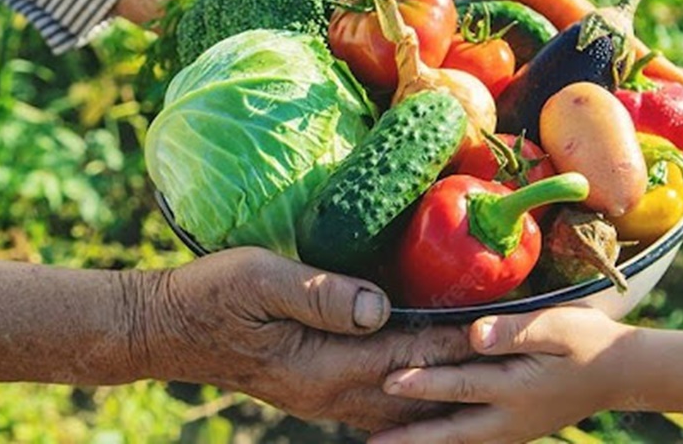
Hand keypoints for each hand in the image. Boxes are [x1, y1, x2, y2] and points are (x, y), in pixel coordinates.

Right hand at [136, 247, 474, 431]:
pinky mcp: (313, 388)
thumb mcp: (260, 281)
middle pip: (414, 385)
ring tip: (483, 372)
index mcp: (323, 365)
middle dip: (465, 369)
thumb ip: (319, 294)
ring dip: (441, 387)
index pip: (410, 353)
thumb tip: (378, 306)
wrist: (169, 329)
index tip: (504, 327)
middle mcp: (329, 391)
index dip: (459, 340)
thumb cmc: (213, 297)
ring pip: (398, 401)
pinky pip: (374, 400)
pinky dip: (409, 394)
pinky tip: (425, 385)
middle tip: (513, 353)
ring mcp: (321, 396)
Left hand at [369, 306, 635, 443]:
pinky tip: (423, 437)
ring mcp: (512, 430)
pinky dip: (445, 439)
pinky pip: (472, 438)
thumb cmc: (587, 341)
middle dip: (410, 437)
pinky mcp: (513, 429)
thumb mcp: (558, 327)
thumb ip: (515, 331)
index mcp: (516, 389)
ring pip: (459, 440)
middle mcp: (509, 419)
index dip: (423, 383)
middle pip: (451, 432)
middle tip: (372, 443)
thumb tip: (474, 334)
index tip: (389, 382)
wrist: (622, 373)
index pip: (460, 386)